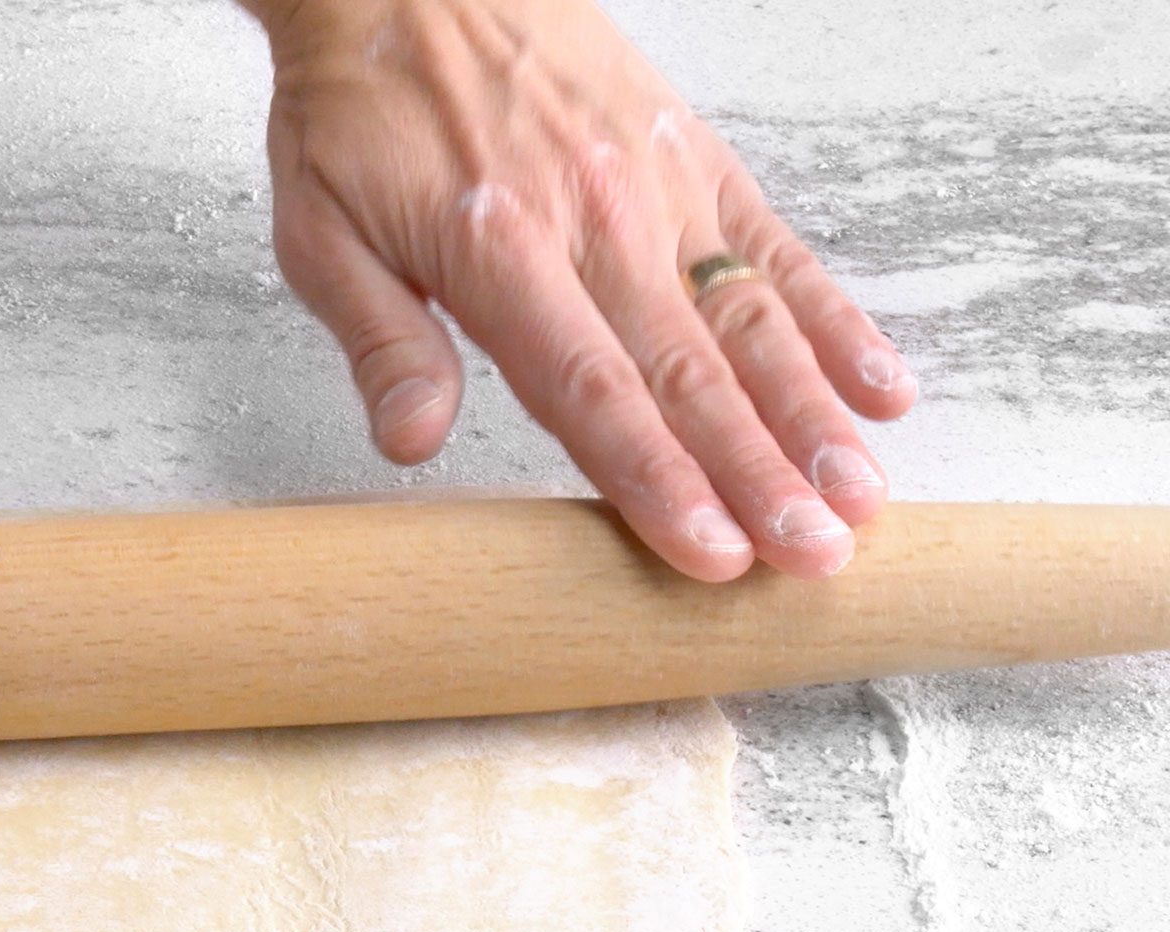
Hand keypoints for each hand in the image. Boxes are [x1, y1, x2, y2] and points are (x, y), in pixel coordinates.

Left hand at [245, 0, 916, 579]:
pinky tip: (877, 385)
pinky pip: (772, 247)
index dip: (656, 480)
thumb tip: (410, 443)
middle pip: (688, 372)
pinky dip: (830, 317)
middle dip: (759, 474)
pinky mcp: (691, 156)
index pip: (590, 391)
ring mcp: (656, 186)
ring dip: (809, 413)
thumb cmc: (360, 110)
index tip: (710, 553)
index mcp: (499, 253)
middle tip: (817, 554)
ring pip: (747, 317)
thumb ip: (380, 342)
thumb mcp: (322, 233)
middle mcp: (594, 220)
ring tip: (861, 493)